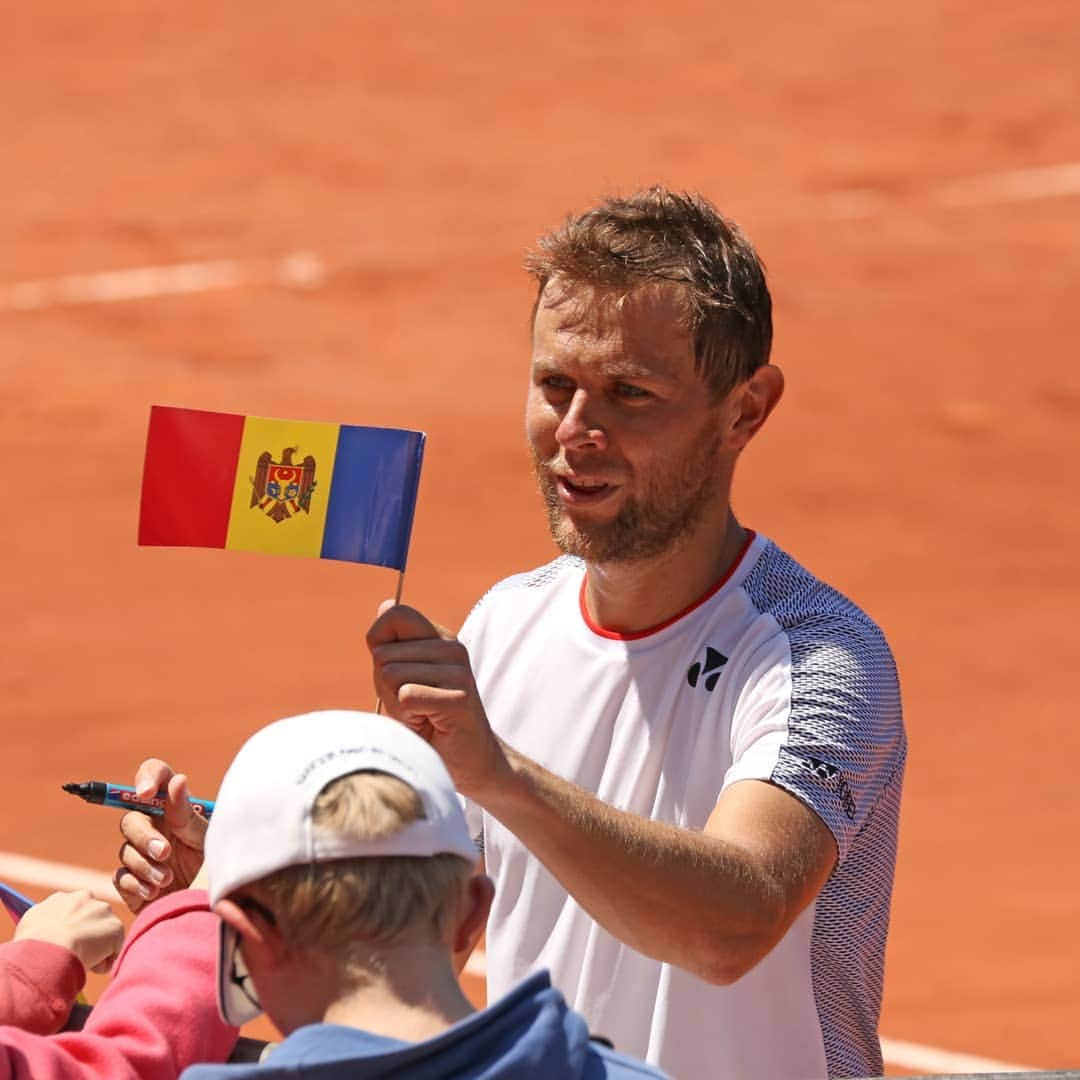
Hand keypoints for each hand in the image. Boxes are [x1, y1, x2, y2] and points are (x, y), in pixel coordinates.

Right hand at [15, 890, 124, 973]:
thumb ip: (42, 922)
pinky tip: (89, 965)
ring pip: (103, 933)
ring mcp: (102, 910)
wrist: (48, 949)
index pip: (72, 911)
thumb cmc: (31, 945)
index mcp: (61, 898)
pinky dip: (105, 961)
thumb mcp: (29, 926)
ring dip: (97, 948)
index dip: (70, 929)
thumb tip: (44, 927)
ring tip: (79, 961)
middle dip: (86, 935)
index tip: (65, 943)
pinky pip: (114, 948)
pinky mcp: (116, 926)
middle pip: (90, 919)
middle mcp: (85, 897)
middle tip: (73, 954)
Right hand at [114, 761, 207, 913]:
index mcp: (174, 807)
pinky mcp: (131, 881)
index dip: (147, 777)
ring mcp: (141, 853)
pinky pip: (121, 876)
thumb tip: (177, 780)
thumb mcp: (205, 838)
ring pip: (126, 850)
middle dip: (146, 837)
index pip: (154, 775)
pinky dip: (137, 883)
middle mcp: (155, 826)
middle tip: (165, 853)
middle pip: (131, 819)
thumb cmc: (214, 868)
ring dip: (146, 866)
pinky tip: (155, 891)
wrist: (208, 910)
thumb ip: (186, 813)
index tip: (147, 793)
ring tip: (168, 879)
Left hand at [366, 601, 509, 798]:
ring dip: (395, 704)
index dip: (377, 642)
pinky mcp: (458, 697)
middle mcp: (452, 648)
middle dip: (384, 686)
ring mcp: (458, 671)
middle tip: (412, 706)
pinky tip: (428, 725)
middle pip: (383, 654)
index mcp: (440, 638)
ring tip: (421, 715)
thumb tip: (385, 605)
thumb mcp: (405, 679)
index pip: (395, 614)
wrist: (470, 763)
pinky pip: (405, 697)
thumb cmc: (431, 723)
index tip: (391, 672)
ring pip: (390, 676)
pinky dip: (407, 718)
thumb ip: (395, 646)